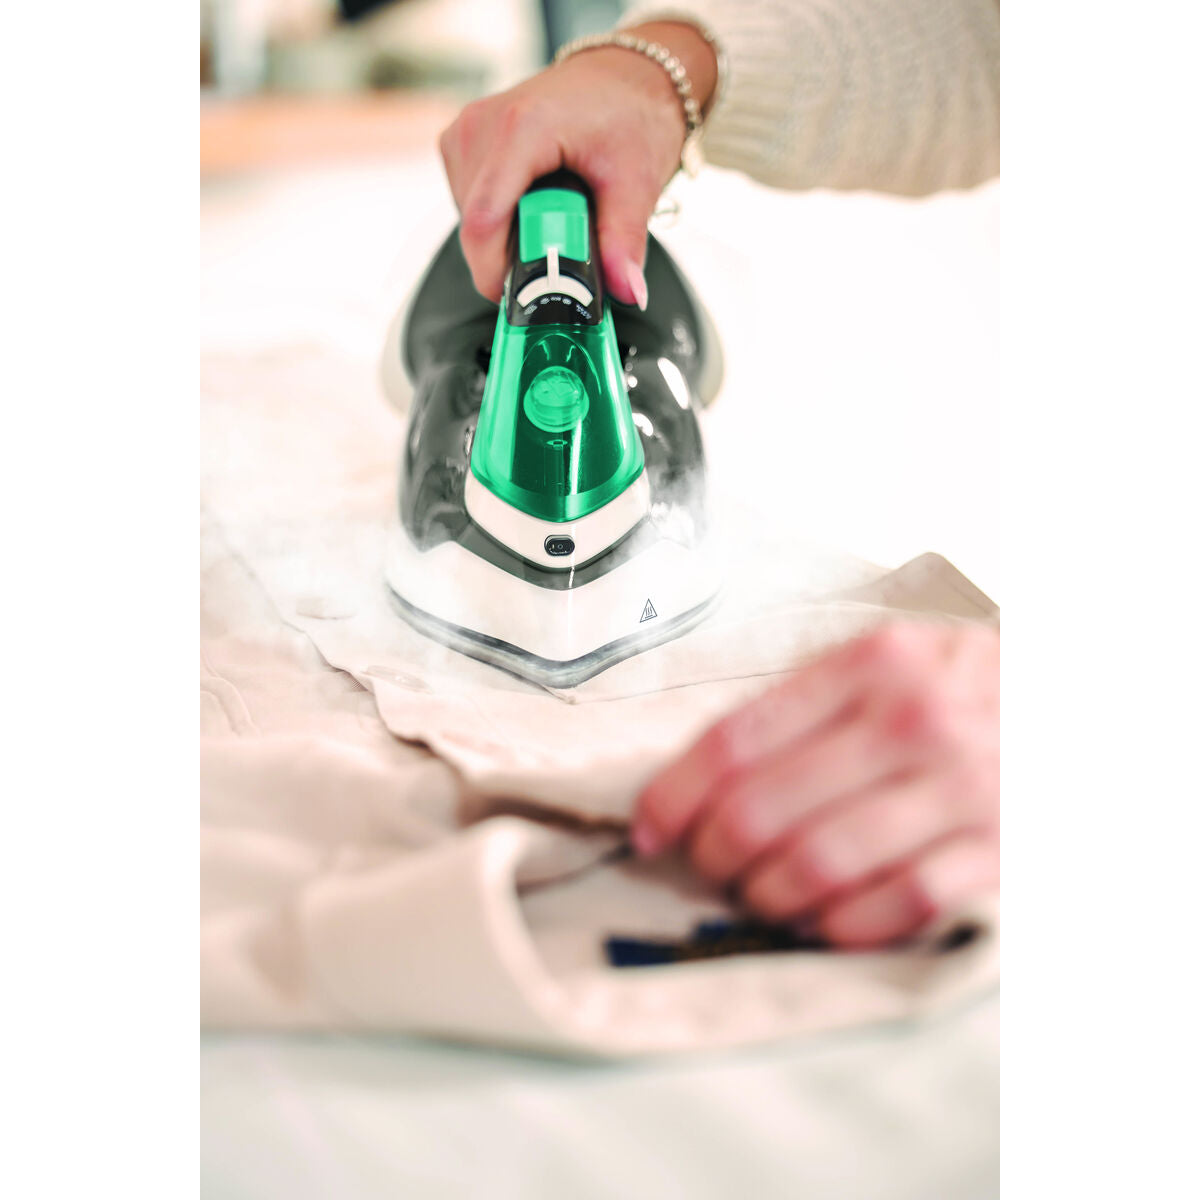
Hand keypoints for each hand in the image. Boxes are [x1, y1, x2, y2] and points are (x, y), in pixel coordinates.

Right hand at [439, 22, 717, 304]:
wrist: (624, 77)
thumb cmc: (629, 113)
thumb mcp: (637, 180)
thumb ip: (625, 240)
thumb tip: (626, 290)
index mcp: (520, 128)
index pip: (484, 222)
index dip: (498, 274)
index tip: (526, 299)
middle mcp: (481, 126)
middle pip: (477, 228)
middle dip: (515, 256)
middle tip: (563, 250)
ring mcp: (466, 133)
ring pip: (471, 222)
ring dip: (510, 238)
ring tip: (555, 213)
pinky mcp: (462, 144)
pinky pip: (470, 207)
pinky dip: (503, 220)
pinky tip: (535, 201)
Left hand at [632, 623, 999, 947]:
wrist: (1087, 711)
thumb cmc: (965, 690)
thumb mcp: (890, 661)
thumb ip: (804, 704)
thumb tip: (697, 773)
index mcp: (868, 666)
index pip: (733, 741)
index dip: (671, 795)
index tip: (646, 829)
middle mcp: (910, 723)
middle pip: (760, 812)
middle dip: (711, 855)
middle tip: (706, 865)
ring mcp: (958, 791)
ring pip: (813, 868)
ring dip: (764, 897)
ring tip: (758, 894)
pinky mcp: (997, 854)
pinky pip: (888, 910)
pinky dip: (836, 928)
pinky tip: (820, 919)